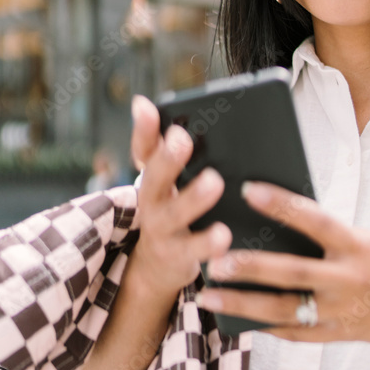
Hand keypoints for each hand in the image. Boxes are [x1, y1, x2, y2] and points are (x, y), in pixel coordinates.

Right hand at [126, 95, 231, 303]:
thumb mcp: (167, 182)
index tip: (146, 106)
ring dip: (192, 199)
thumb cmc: (170, 210)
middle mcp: (152, 202)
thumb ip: (166, 149)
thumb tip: (150, 104)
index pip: (143, 150)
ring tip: (214, 181)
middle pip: (153, 180)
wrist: (157, 266)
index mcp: (154, 178)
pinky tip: (226, 237)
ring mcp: (163, 231)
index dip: (143, 129)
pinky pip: (193, 251)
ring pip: (174, 215)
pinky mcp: (179, 257)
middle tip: (182, 139)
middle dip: (167, 160)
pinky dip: (208, 245)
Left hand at [198, 181, 369, 351]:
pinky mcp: (340, 335)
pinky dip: (265, 327)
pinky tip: (237, 319)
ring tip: (207, 295)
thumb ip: (334, 239)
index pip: (315, 220)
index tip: (248, 189)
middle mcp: (351, 280)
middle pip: (290, 273)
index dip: (282, 203)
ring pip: (283, 311)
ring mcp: (344, 312)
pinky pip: (296, 333)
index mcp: (361, 247)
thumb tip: (281, 227)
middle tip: (212, 260)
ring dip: (242, 304)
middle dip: (248, 267)